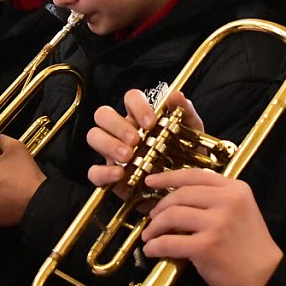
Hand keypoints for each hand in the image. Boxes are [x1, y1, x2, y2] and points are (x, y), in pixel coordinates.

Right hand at [87, 89, 202, 198]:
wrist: (184, 190)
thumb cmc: (186, 157)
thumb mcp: (192, 134)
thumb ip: (186, 112)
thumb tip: (176, 95)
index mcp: (140, 117)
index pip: (130, 98)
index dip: (138, 106)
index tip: (152, 123)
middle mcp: (122, 131)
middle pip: (103, 114)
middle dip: (118, 125)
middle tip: (136, 141)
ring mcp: (112, 153)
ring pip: (94, 136)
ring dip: (109, 144)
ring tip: (128, 156)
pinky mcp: (109, 176)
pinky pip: (94, 171)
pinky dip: (104, 172)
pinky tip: (120, 175)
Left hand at [141, 169, 281, 285]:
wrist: (267, 278)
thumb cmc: (251, 247)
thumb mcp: (241, 211)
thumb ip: (216, 199)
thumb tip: (177, 199)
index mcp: (235, 189)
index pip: (195, 175)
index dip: (168, 177)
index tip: (151, 181)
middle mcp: (227, 201)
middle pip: (180, 194)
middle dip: (159, 207)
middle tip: (152, 218)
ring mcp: (217, 223)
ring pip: (172, 215)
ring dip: (154, 227)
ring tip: (150, 236)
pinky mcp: (207, 246)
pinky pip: (170, 242)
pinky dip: (156, 246)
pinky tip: (152, 250)